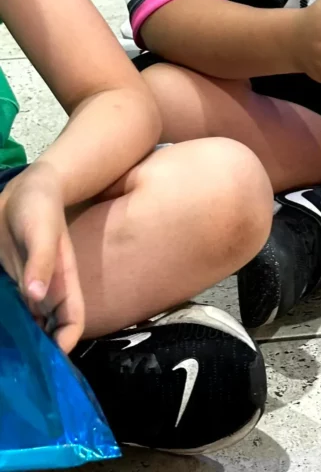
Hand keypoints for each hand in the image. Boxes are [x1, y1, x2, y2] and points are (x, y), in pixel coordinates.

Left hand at [0, 162, 84, 352]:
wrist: (23, 191)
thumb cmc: (40, 208)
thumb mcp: (43, 231)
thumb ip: (41, 261)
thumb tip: (36, 296)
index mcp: (64, 282)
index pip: (73, 322)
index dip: (65, 344)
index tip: (46, 362)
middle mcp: (46, 292)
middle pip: (49, 332)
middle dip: (38, 354)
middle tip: (17, 370)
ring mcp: (26, 291)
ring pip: (27, 327)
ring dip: (17, 343)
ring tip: (4, 359)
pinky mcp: (8, 286)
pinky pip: (8, 314)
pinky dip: (4, 328)